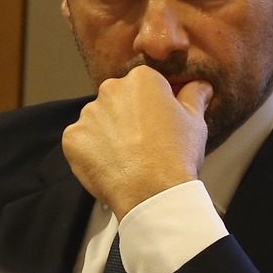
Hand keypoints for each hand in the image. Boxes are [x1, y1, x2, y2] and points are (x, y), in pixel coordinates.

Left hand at [61, 66, 213, 217]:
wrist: (152, 192)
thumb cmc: (177, 154)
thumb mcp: (196, 122)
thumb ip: (195, 96)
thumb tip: (200, 84)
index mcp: (141, 79)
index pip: (146, 85)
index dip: (155, 105)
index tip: (161, 123)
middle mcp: (110, 89)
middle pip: (119, 99)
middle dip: (128, 116)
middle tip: (144, 142)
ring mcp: (87, 114)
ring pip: (99, 120)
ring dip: (109, 133)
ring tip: (127, 157)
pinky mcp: (72, 139)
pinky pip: (82, 141)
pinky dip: (92, 151)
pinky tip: (111, 165)